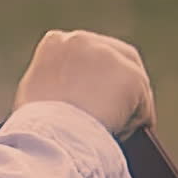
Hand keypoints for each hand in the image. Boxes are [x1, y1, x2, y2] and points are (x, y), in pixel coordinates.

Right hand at [12, 29, 156, 140]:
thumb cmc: (36, 127)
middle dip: (115, 86)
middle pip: (114, 59)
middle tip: (116, 114)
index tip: (94, 96)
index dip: (91, 77)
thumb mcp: (35, 94)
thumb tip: (74, 96)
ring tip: (118, 130)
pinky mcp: (131, 77)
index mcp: (54, 43)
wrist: (48, 137)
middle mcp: (81, 40)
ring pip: (129, 81)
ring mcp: (108, 56)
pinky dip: (137, 121)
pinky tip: (126, 135)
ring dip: (128, 105)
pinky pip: (142, 103)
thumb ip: (55, 83)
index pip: (84, 53)